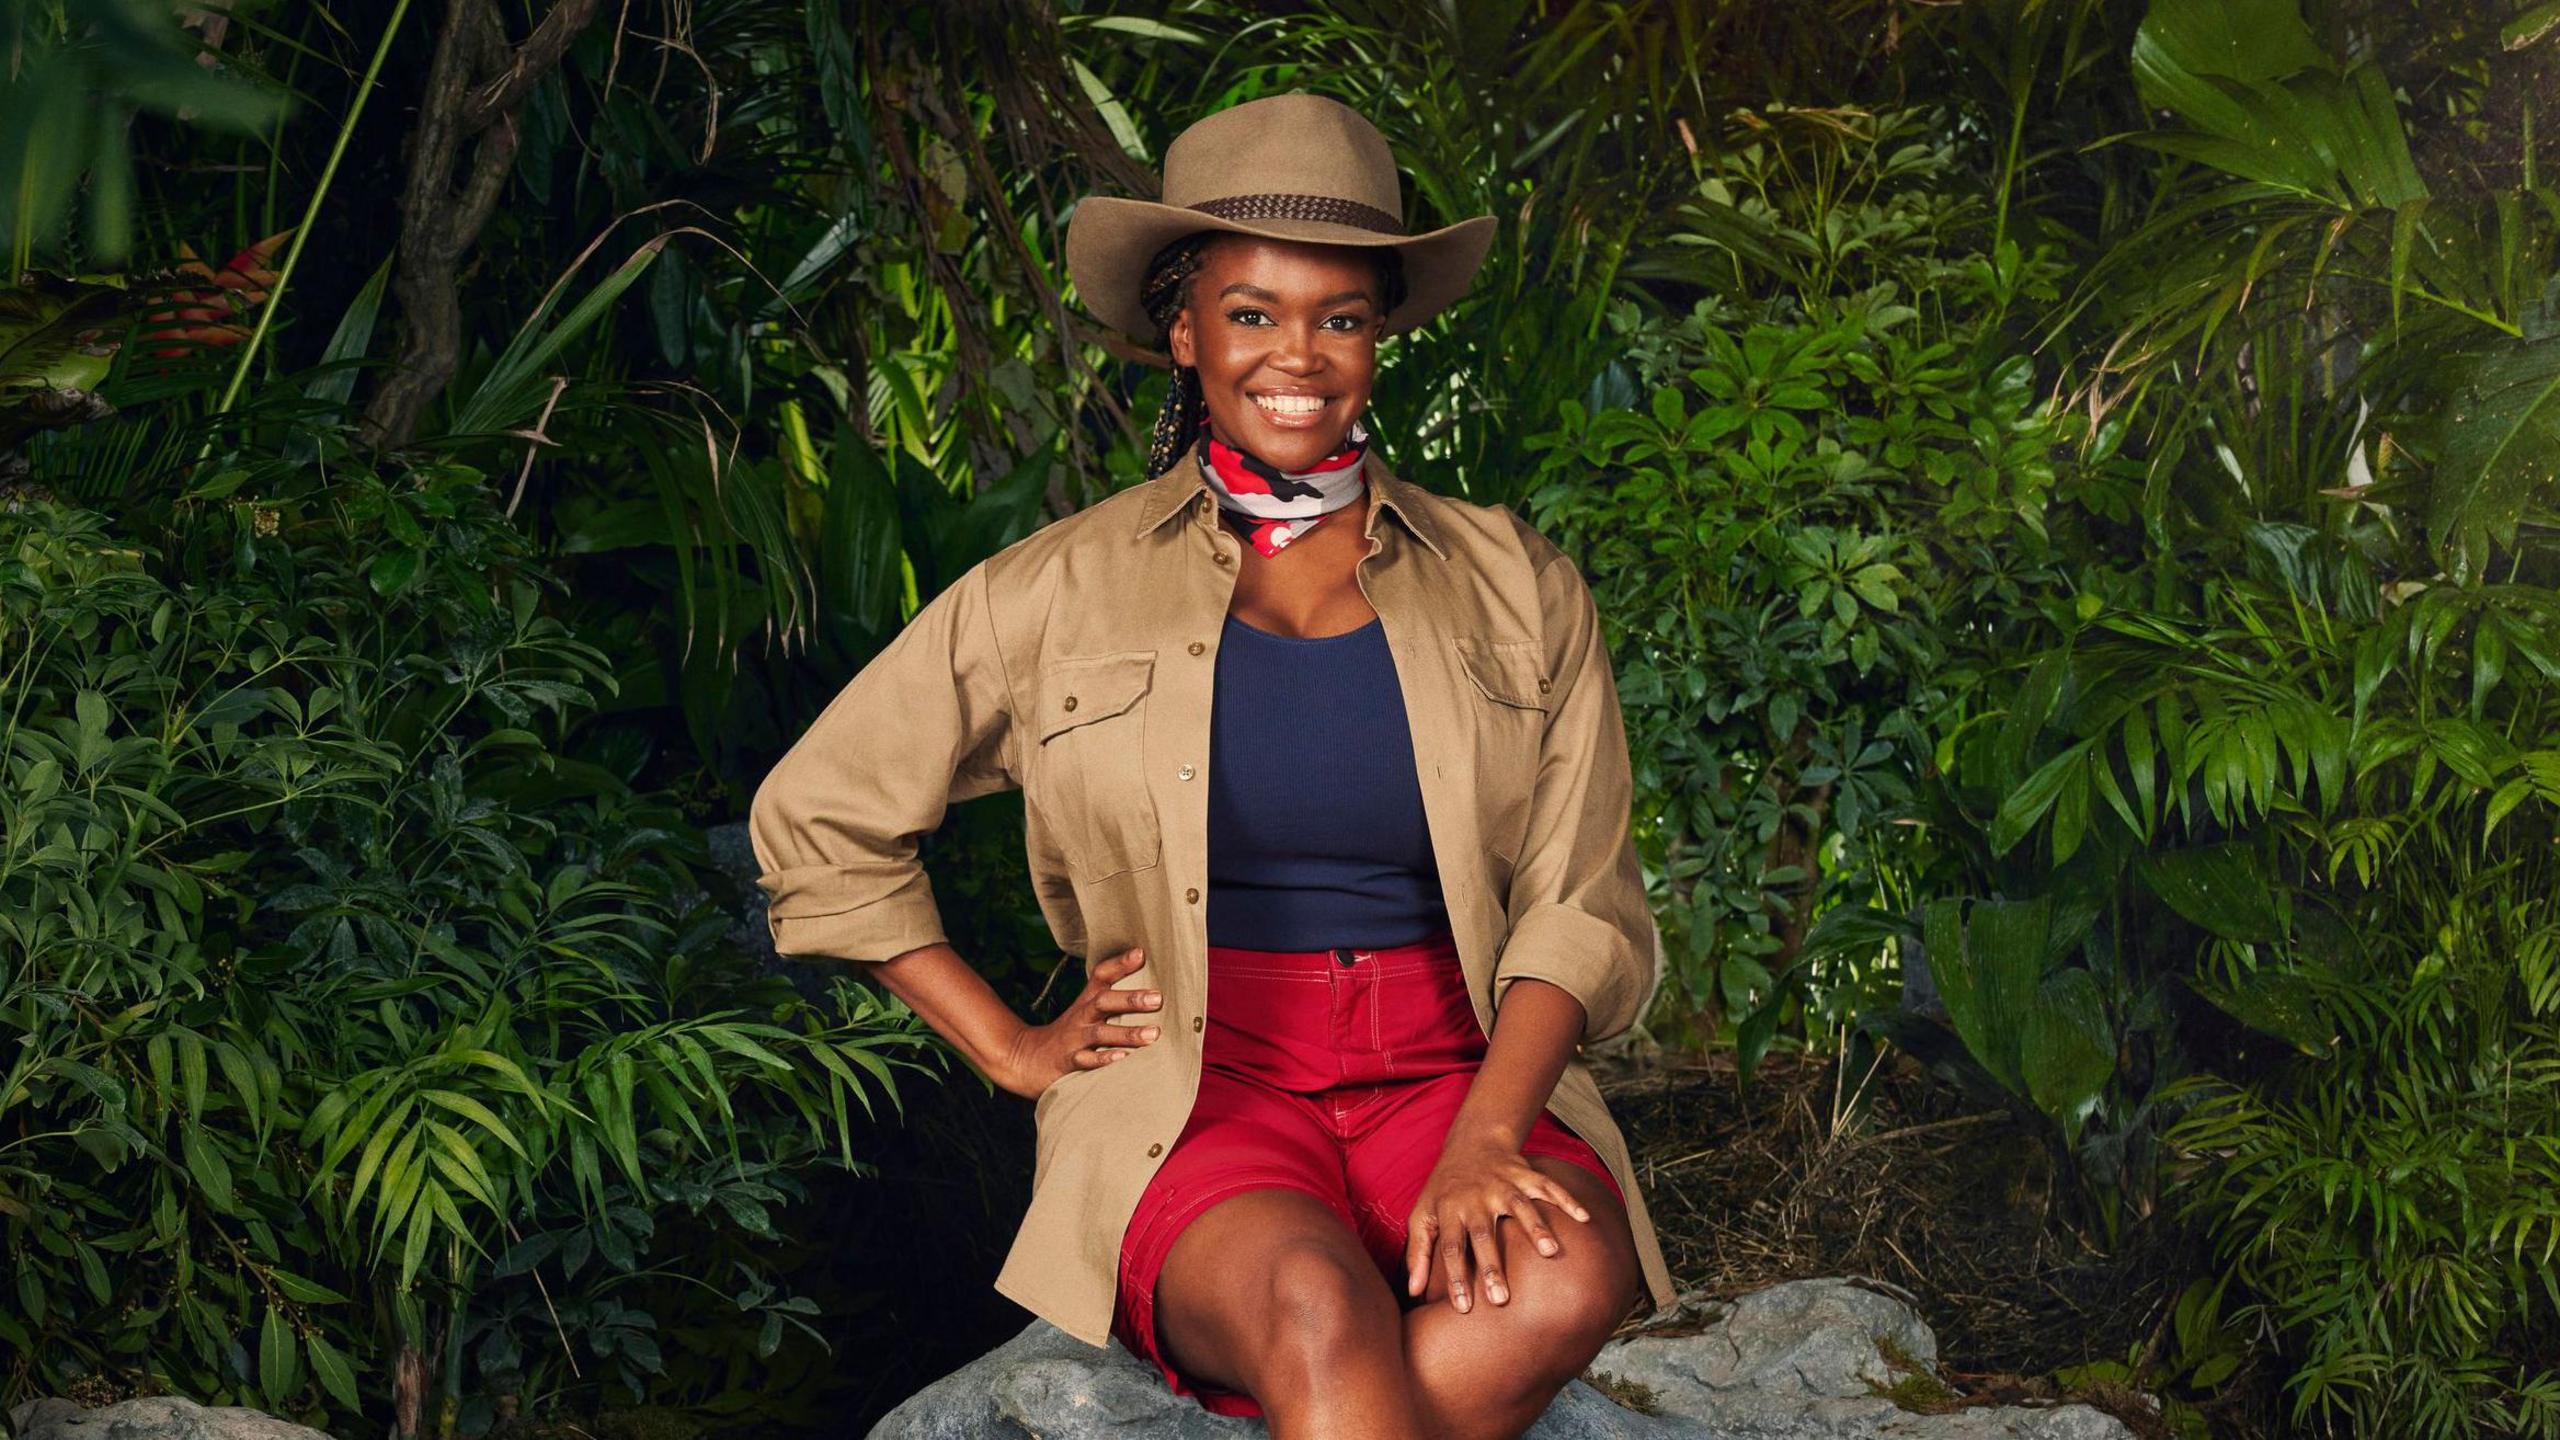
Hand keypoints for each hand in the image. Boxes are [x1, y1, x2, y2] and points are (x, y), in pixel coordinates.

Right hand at [1002, 945, 1162, 1100]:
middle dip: (1130, 999)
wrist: (1028, 1058)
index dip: (1119, 964)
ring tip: (1153, 1034)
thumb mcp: (1087, 1007)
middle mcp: (1082, 1016)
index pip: (1102, 975)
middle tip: (1158, 998)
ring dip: (1127, 1033)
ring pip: (1100, 1034)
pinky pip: (1087, 1061)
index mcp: (1088, 1001)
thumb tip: (1143, 967)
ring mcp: (1075, 1039)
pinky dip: (1104, 1060)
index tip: (1141, 954)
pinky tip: (1122, 1059)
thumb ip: (1113, 991)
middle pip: (1103, 1002)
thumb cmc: (1071, 1031)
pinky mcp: (1070, 1062)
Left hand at [1404, 1130, 1591, 1313]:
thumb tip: (1411, 1292)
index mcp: (1449, 1210)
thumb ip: (1418, 1252)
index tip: (1464, 1309)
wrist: (1471, 1142)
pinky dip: (1566, 1199)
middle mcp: (1476, 1197)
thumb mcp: (1422, 1215)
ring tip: (1551, 1253)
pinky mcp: (1525, 1173)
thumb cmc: (1445, 1189)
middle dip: (1493, 1265)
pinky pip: (1548, 1186)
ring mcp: (1502, 1183)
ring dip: (1536, 1227)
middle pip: (1484, 1233)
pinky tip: (1584, 1218)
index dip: (1455, 1278)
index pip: (1451, 1248)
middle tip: (1501, 1299)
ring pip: (1520, 1206)